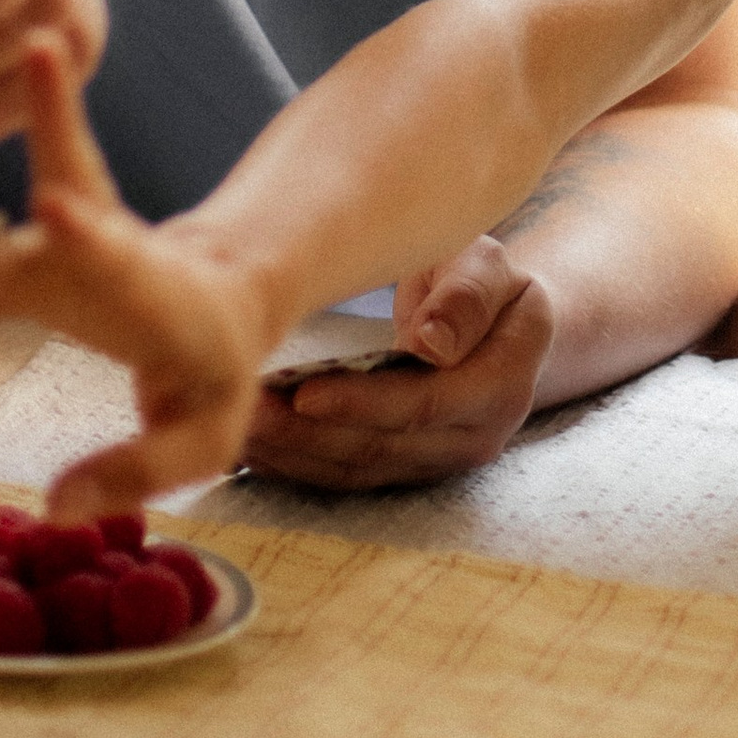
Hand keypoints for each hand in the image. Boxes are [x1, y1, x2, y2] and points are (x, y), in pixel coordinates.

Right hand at [0, 66, 266, 513]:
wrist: (214, 312)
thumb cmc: (213, 371)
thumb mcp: (209, 434)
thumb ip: (144, 468)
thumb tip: (57, 507)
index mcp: (155, 282)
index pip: (117, 247)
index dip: (87, 232)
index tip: (58, 209)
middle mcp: (100, 247)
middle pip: (55, 195)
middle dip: (51, 127)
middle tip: (42, 53)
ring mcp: (55, 249)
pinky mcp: (24, 268)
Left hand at [242, 237, 555, 491]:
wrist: (500, 320)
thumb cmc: (484, 280)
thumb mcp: (488, 264)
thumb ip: (466, 294)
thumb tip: (432, 344)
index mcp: (502, 383)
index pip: (423, 404)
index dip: (361, 403)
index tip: (302, 392)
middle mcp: (475, 436)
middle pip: (380, 447)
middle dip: (306, 435)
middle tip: (244, 410)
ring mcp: (438, 459)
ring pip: (356, 469)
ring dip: (292, 454)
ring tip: (235, 426)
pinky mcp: (405, 467)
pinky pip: (345, 473)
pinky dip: (296, 462)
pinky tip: (253, 444)